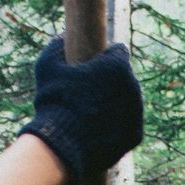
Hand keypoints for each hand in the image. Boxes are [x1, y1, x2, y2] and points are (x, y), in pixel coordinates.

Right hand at [18, 37, 143, 184]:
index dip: (104, 57)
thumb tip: (61, 38)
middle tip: (89, 92)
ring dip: (116, 102)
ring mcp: (137, 112)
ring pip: (129, 101)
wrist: (62, 146)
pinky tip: (99, 127)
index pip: (118, 52)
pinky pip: (128, 123)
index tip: (93, 65)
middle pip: (125, 77)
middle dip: (111, 81)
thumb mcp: (48, 67)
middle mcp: (133, 86)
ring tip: (92, 112)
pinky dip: (117, 124)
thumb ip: (56, 46)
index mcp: (117, 66)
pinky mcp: (136, 135)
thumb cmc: (54, 102)